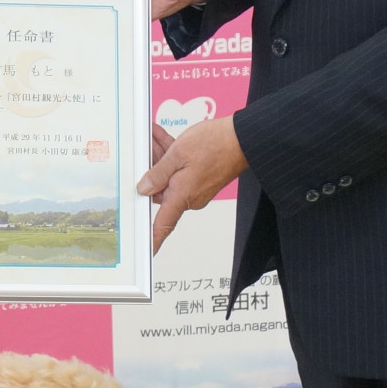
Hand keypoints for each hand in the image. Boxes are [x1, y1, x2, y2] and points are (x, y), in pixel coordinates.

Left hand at [138, 116, 246, 251]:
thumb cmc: (216, 145)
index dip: (154, 239)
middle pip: (161, 191)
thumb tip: (144, 188)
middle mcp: (190, 197)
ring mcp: (196, 188)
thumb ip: (157, 173)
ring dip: (161, 159)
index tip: (146, 250)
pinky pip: (180, 171)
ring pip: (170, 178)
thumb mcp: (177, 154)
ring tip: (153, 138)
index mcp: (182, 196)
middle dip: (150, 171)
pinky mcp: (202, 179)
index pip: (163, 224)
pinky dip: (172, 158)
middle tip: (143, 151)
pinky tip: (164, 140)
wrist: (243, 138)